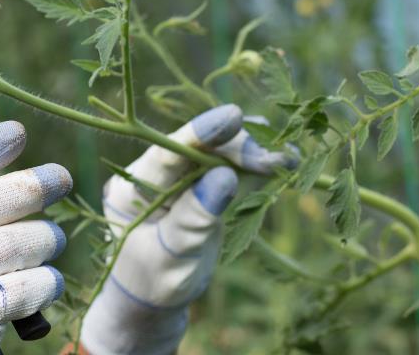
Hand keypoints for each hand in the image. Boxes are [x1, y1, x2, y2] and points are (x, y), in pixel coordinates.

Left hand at [79, 105, 295, 354]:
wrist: (152, 299)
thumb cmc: (155, 282)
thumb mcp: (172, 257)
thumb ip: (194, 218)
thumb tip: (225, 175)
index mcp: (132, 189)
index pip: (166, 153)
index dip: (200, 133)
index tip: (232, 118)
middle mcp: (152, 175)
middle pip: (197, 147)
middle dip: (236, 148)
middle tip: (274, 159)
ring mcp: (176, 178)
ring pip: (216, 153)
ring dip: (250, 154)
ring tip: (286, 160)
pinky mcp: (198, 185)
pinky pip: (227, 168)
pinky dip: (253, 166)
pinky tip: (282, 163)